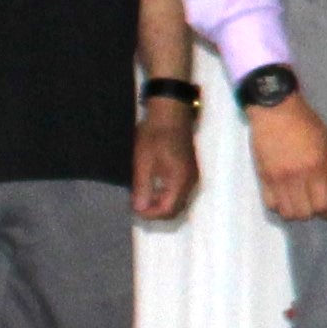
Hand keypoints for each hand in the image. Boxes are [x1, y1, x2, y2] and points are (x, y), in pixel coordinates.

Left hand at [129, 99, 199, 225]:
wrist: (170, 113)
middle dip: (156, 212)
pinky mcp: (189, 170)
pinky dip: (166, 195)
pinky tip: (152, 187)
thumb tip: (140, 209)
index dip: (150, 214)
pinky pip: (180, 192)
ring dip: (161, 204)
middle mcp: (191, 182)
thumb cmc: (155, 135)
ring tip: (142, 197)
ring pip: (178, 201)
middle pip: (176, 209)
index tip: (134, 209)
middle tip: (136, 205)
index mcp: (180, 180)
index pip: (168, 209)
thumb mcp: (143, 162)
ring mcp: (192, 176)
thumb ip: (143, 187)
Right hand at [250, 96, 326, 222]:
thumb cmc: (307, 125)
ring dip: (297, 212)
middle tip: (316, 205)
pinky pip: (271, 205)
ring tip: (301, 203)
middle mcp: (297, 176)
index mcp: (316, 167)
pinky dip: (280, 207)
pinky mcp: (263, 177)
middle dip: (314, 213)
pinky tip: (286, 198)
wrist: (275, 110)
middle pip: (305, 213)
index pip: (324, 204)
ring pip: (287, 213)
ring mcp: (277, 179)